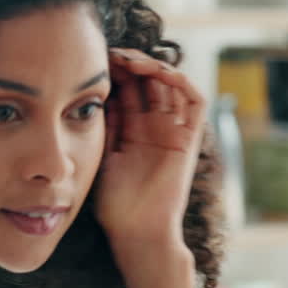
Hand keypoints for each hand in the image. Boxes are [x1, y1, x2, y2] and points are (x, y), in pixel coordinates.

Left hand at [96, 48, 206, 252]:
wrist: (137, 233)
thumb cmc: (115, 207)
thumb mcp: (102, 157)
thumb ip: (103, 126)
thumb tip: (92, 94)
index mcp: (132, 132)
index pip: (128, 90)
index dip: (115, 72)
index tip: (94, 62)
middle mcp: (155, 128)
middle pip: (149, 82)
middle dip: (131, 63)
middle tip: (110, 54)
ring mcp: (173, 132)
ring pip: (172, 85)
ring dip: (154, 66)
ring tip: (130, 61)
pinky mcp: (189, 140)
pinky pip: (195, 101)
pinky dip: (181, 80)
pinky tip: (157, 72)